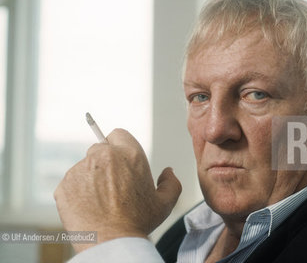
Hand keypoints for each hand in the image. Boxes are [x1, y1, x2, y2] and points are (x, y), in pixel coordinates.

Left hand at [54, 129, 181, 252]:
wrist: (111, 242)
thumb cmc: (138, 222)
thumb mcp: (165, 203)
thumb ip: (171, 182)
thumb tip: (168, 171)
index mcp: (130, 154)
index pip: (118, 134)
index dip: (119, 146)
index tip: (120, 160)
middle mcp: (105, 156)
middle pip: (100, 148)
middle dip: (105, 162)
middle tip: (112, 184)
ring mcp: (81, 169)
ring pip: (85, 166)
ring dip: (91, 177)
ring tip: (101, 201)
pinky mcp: (65, 184)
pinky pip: (71, 182)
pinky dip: (77, 192)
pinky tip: (88, 207)